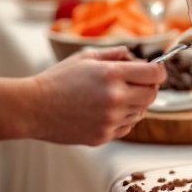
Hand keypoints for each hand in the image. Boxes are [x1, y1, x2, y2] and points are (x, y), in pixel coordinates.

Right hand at [27, 47, 166, 144]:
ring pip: (140, 112)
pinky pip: (126, 127)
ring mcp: (110, 120)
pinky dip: (122, 118)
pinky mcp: (103, 136)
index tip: (154, 71)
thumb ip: (114, 54)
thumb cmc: (58, 79)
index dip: (158, 71)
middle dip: (147, 87)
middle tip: (135, 83)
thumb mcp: (86, 57)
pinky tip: (105, 111)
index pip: (154, 74)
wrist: (33, 108)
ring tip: (113, 96)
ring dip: (134, 103)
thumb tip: (134, 56)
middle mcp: (115, 98)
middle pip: (151, 95)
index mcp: (112, 74)